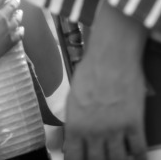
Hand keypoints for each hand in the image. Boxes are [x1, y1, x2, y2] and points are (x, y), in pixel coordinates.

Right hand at [0, 0, 23, 67]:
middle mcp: (0, 17)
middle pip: (11, 6)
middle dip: (14, 2)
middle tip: (16, 0)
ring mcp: (5, 31)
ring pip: (16, 20)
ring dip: (18, 15)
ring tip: (19, 13)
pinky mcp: (7, 44)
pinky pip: (18, 36)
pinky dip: (21, 31)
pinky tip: (21, 29)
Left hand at [63, 1, 147, 159]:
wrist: (110, 58)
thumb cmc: (88, 72)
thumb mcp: (73, 97)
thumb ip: (74, 119)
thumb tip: (70, 136)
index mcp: (76, 124)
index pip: (74, 155)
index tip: (80, 159)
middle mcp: (94, 131)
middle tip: (100, 156)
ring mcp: (115, 130)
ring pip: (118, 159)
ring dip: (117, 159)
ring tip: (116, 156)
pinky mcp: (134, 124)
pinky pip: (138, 149)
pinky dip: (138, 155)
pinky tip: (135, 154)